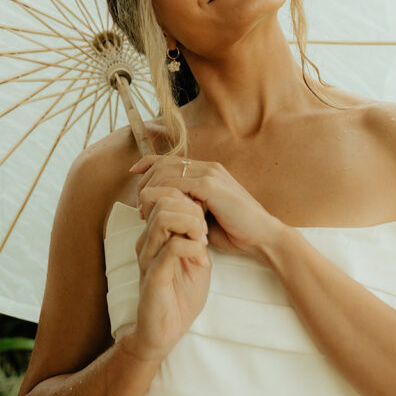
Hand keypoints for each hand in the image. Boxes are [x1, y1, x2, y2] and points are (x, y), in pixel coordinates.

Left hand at [130, 153, 279, 261]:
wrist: (263, 237)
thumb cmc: (236, 230)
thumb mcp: (206, 215)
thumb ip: (189, 206)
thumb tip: (165, 209)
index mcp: (208, 170)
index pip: (170, 159)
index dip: (148, 163)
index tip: (132, 174)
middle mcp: (208, 167)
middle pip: (163, 163)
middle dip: (145, 182)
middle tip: (138, 204)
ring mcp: (210, 174)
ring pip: (167, 172)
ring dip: (152, 190)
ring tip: (145, 211)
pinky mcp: (211, 186)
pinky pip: (178, 185)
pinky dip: (165, 196)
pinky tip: (160, 211)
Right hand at [130, 188, 211, 362]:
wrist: (167, 331)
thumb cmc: (181, 296)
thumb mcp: (194, 260)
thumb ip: (196, 237)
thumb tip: (205, 216)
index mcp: (155, 235)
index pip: (165, 196)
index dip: (189, 200)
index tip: (206, 219)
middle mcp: (147, 241)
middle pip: (163, 200)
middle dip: (191, 208)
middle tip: (206, 229)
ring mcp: (148, 256)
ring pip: (163, 218)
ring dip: (191, 223)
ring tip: (203, 240)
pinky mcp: (153, 274)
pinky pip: (170, 247)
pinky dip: (192, 246)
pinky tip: (202, 258)